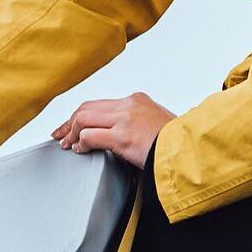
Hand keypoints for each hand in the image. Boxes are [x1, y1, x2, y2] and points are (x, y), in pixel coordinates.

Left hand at [50, 92, 172, 168]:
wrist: (191, 150)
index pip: (100, 103)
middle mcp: (129, 106)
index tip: (73, 125)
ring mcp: (125, 120)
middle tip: (60, 135)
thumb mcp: (158, 123)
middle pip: (86, 107)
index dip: (82, 115)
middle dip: (69, 122)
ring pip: (83, 118)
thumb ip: (139, 124)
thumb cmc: (178, 142)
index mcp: (137, 100)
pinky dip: (80, 143)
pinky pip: (89, 136)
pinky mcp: (122, 137)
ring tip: (68, 145)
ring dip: (71, 132)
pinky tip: (80, 150)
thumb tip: (125, 135)